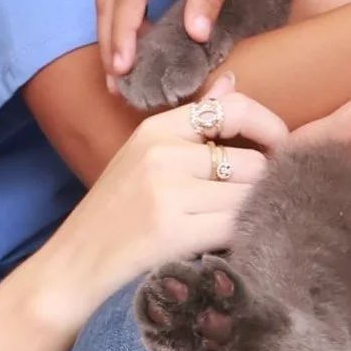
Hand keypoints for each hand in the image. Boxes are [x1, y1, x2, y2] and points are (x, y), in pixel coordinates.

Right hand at [60, 77, 287, 299]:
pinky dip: (244, 236)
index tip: (280, 150)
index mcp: (155, 129)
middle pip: (252, 161)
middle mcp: (162, 154)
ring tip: (239, 227)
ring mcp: (167, 192)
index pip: (234, 108)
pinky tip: (232, 245)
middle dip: (262, 186)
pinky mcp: (173, 231)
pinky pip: (237, 227)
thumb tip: (233, 82)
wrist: (70, 268)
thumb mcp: (142, 156)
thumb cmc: (112, 215)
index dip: (270, 127)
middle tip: (254, 205)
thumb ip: (191, 122)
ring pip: (249, 196)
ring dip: (254, 214)